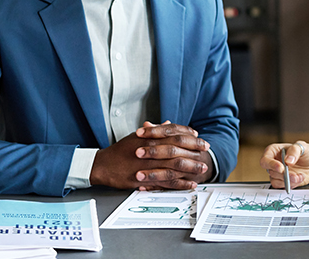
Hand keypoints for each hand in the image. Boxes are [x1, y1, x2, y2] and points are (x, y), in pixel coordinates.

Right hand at [90, 121, 212, 190]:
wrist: (103, 164)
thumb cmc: (121, 149)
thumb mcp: (138, 135)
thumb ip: (155, 129)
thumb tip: (168, 123)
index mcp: (151, 137)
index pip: (175, 133)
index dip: (189, 134)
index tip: (199, 137)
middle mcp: (152, 149)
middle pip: (178, 148)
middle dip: (194, 149)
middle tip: (205, 151)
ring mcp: (149, 164)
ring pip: (175, 165)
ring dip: (191, 167)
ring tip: (202, 168)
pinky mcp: (146, 179)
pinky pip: (167, 182)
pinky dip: (180, 183)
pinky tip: (190, 184)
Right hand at [260, 141, 308, 189]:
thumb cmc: (307, 152)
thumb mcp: (302, 147)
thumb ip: (295, 151)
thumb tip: (288, 160)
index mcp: (274, 151)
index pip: (265, 159)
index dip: (271, 164)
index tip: (281, 168)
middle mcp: (274, 162)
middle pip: (271, 172)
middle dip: (283, 175)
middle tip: (294, 175)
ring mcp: (279, 173)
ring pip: (276, 181)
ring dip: (289, 181)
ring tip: (300, 176)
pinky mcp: (284, 181)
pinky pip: (282, 186)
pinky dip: (291, 184)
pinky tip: (299, 178)